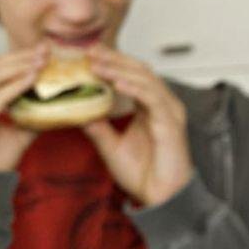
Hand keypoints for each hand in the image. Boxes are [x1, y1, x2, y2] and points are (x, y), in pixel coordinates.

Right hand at [0, 46, 45, 171]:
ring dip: (20, 67)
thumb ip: (30, 119)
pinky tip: (34, 79)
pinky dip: (16, 86)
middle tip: (45, 50)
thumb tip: (57, 108)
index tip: (38, 52)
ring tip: (43, 61)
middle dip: (19, 57)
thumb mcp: (14, 135)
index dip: (13, 59)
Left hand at [81, 46, 191, 206]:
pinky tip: (117, 84)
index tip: (87, 56)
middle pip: (139, 71)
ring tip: (97, 64)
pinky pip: (153, 99)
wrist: (160, 197)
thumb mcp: (110, 146)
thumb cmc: (143, 174)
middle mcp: (162, 105)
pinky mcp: (171, 124)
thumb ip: (97, 127)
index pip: (131, 76)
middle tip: (90, 51)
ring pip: (146, 80)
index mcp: (149, 107)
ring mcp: (169, 112)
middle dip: (114, 59)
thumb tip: (77, 113)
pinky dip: (134, 89)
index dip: (111, 63)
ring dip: (120, 70)